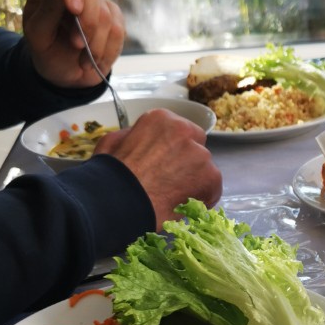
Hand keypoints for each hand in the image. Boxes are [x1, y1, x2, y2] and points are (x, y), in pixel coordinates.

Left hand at [22, 0, 125, 88]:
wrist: (64, 73)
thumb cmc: (46, 49)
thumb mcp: (38, 33)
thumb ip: (47, 8)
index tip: (73, 8)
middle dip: (86, 21)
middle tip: (76, 44)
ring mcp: (98, 3)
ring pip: (106, 13)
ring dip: (94, 42)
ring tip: (82, 58)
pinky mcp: (114, 19)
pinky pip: (118, 31)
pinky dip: (106, 50)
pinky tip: (94, 60)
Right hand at [94, 109, 222, 226]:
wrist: (119, 201)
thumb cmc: (111, 176)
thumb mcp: (112, 143)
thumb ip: (132, 136)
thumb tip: (138, 137)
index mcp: (161, 119)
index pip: (177, 131)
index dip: (172, 150)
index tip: (163, 164)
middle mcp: (184, 130)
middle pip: (195, 146)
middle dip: (186, 162)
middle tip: (171, 180)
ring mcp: (200, 153)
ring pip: (204, 167)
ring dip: (194, 180)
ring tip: (173, 196)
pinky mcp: (211, 176)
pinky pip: (212, 187)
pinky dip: (202, 198)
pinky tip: (183, 205)